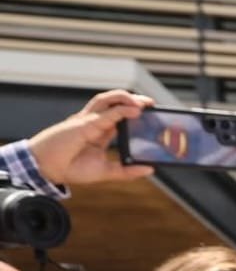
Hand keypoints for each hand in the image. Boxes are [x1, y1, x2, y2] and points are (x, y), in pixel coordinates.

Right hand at [27, 89, 155, 186]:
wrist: (48, 168)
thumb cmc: (71, 168)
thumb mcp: (106, 172)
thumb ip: (127, 171)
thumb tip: (150, 169)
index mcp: (100, 132)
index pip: (121, 118)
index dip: (135, 114)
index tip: (152, 116)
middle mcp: (94, 123)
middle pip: (115, 104)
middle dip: (134, 101)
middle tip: (152, 104)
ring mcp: (88, 121)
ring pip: (107, 101)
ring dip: (126, 98)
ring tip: (144, 102)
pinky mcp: (84, 123)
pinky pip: (105, 113)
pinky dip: (121, 110)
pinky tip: (135, 110)